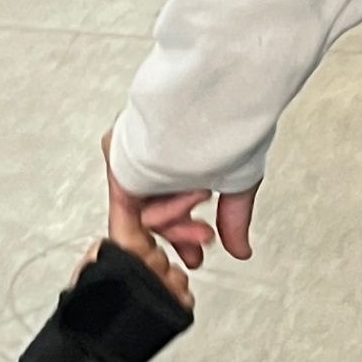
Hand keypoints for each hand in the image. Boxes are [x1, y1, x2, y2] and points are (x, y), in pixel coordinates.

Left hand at [104, 134, 253, 279]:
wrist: (210, 108)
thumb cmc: (226, 125)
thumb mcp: (234, 182)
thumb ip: (233, 219)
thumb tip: (241, 249)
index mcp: (173, 157)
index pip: (167, 204)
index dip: (183, 233)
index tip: (196, 253)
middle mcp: (149, 158)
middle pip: (152, 214)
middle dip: (178, 236)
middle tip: (195, 254)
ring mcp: (132, 162)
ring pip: (145, 213)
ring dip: (176, 223)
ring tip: (201, 220)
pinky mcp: (120, 165)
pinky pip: (131, 207)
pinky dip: (159, 217)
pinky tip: (180, 213)